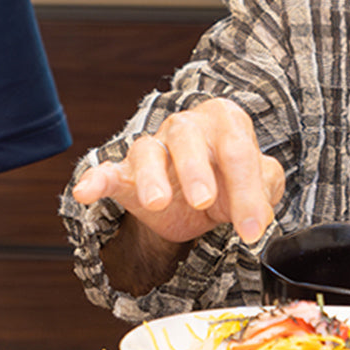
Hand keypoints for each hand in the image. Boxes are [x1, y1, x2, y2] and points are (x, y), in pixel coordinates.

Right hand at [70, 97, 284, 243]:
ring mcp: (155, 147)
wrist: (201, 200)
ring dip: (151, 177)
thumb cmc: (230, 180)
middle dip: (196, 170)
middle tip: (204, 201)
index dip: (246, 191)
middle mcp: (186, 127)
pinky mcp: (128, 173)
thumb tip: (258, 213)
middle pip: (187, 138)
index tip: (252, 229)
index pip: (237, 150)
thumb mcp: (260, 185)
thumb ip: (265, 189)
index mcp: (224, 121)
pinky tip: (84, 192)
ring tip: (157, 202)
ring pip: (146, 150)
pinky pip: (107, 171)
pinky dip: (95, 180)